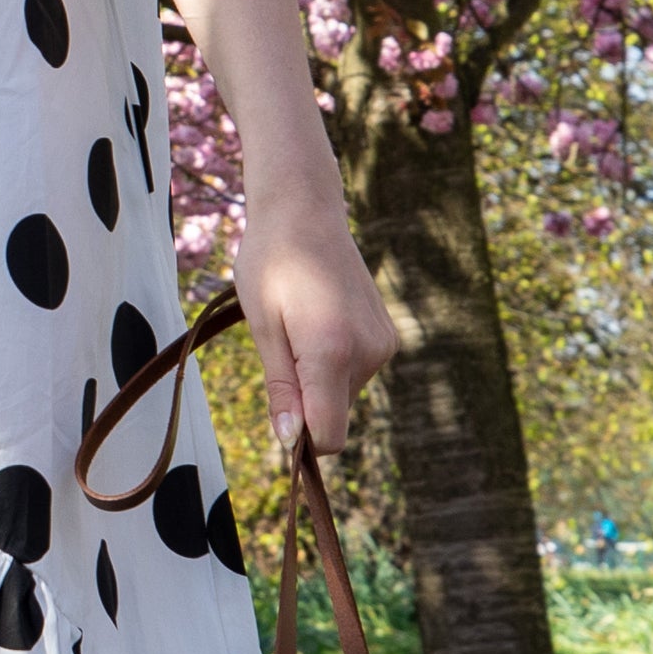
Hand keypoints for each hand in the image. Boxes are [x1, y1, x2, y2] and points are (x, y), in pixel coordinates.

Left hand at [233, 202, 396, 457]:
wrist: (304, 211)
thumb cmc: (271, 262)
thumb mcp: (264, 325)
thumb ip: (282, 387)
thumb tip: (291, 442)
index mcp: (332, 351)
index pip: (329, 435)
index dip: (302, 441)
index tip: (279, 415)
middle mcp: (368, 352)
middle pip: (333, 413)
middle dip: (304, 398)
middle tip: (282, 343)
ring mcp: (383, 343)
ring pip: (343, 392)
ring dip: (318, 376)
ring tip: (300, 322)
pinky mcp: (388, 337)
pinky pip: (356, 371)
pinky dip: (334, 360)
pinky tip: (320, 318)